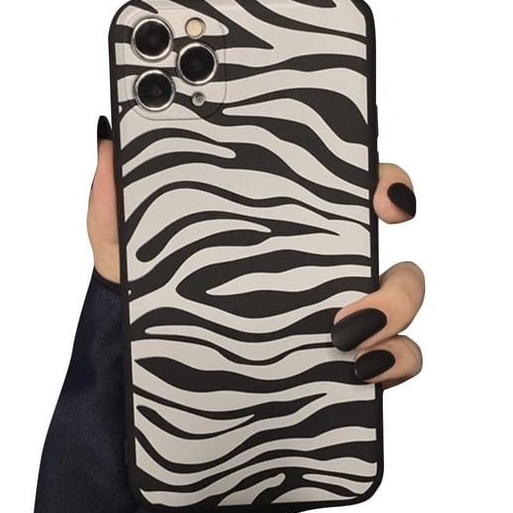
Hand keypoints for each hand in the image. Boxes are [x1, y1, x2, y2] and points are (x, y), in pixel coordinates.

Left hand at [88, 117, 423, 388]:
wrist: (155, 373)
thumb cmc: (150, 300)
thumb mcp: (125, 250)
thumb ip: (117, 200)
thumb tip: (109, 140)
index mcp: (282, 224)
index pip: (344, 187)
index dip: (377, 178)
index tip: (382, 189)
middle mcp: (320, 263)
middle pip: (386, 242)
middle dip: (395, 245)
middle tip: (372, 255)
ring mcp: (338, 311)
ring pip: (402, 298)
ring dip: (395, 307)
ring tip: (344, 330)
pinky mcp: (342, 361)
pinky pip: (394, 359)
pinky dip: (393, 362)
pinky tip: (359, 368)